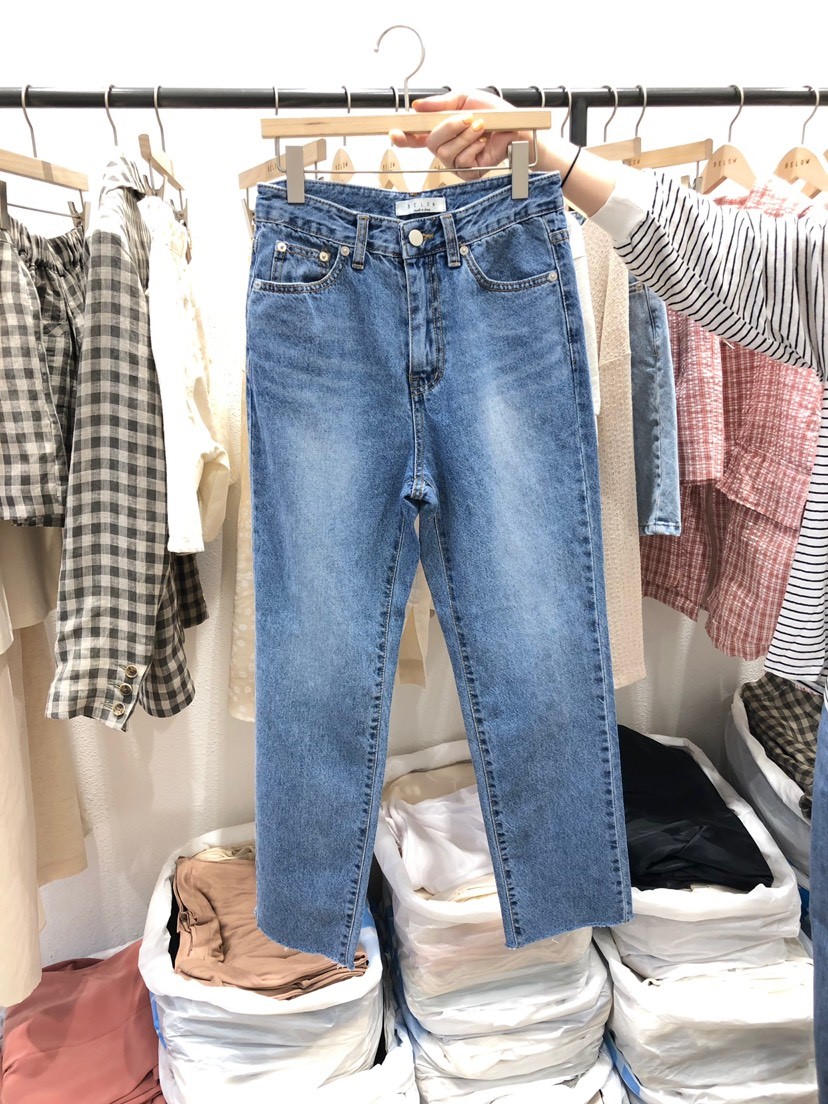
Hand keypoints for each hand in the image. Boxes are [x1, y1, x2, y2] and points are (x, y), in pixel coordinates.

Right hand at [389, 90, 527, 179]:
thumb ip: (441, 103)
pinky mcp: (468, 174)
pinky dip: (474, 149)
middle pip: (430, 143)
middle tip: (467, 119)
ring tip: (481, 129)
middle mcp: (446, 148)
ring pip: (446, 153)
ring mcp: (456, 163)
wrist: (516, 128)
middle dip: (449, 128)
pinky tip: (483, 143)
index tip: (394, 133)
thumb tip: (416, 106)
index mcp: (442, 130)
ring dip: (465, 137)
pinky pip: (461, 162)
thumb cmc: (495, 113)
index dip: (404, 136)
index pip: (417, 136)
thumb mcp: (466, 98)